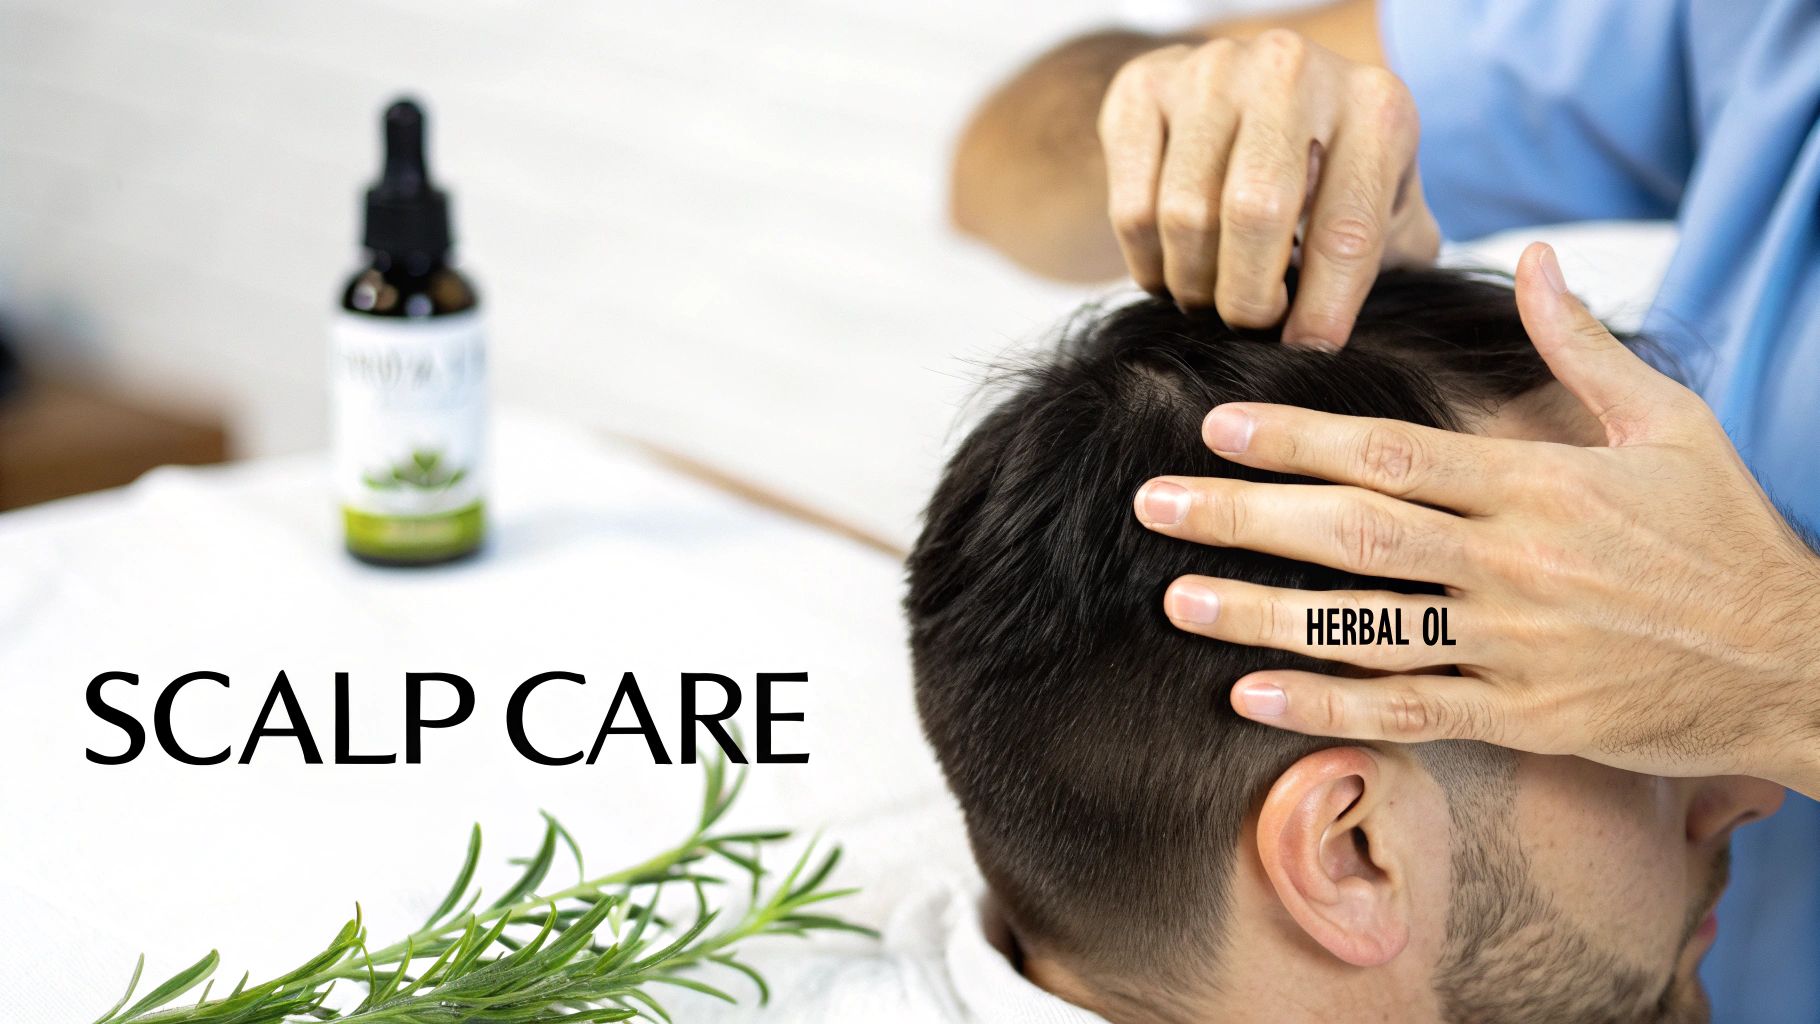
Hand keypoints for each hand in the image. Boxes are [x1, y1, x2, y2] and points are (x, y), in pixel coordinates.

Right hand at [1098, 31, 1439, 347]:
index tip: (1307, 351)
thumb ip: (1384, 270)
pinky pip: (1132, 209)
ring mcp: (1210, 69)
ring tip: (1213, 296)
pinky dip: (1148, 264)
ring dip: (1193, 285)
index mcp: (1373, 106)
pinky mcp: (1144, 85)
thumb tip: (1332, 350)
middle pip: (1253, 215)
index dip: (1323, 309)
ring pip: (1183, 216)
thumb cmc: (1332, 172)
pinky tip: (1174, 268)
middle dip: (1247, 298)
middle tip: (1251, 324)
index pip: (1346, 231)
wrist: (1258, 90)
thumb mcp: (1386, 210)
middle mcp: (1291, 71)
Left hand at [1133, 243, 1819, 796]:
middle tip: (1153, 506)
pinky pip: (1409, 711)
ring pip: (1366, 627)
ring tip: (1176, 600)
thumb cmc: (1724, 535)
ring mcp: (1516, 646)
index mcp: (1538, 484)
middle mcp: (1515, 562)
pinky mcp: (1526, 717)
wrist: (1798, 662)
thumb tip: (1530, 257)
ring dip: (1262, 615)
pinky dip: (1328, 706)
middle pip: (1354, 534)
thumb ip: (1580, 344)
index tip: (1215, 427)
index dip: (1295, 439)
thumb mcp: (1667, 423)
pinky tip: (1249, 697)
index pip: (1391, 453)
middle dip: (1243, 518)